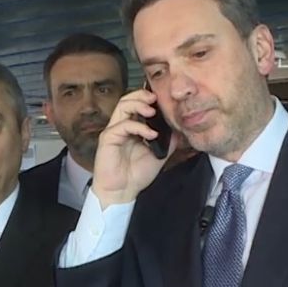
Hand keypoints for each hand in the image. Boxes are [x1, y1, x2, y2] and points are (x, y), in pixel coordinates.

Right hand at [91, 89, 170, 207]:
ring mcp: (114, 131)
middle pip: (128, 99)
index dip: (148, 98)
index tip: (162, 98)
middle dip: (142, 95)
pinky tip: (150, 135)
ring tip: (152, 111)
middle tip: (155, 97)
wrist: (122, 192)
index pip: (138, 104)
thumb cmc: (136, 175)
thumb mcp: (160, 155)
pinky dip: (139, 127)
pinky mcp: (108, 138)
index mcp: (132, 127)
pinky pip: (122, 125)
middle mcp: (122, 126)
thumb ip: (169, 141)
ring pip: (122, 106)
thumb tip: (179, 129)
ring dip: (139, 104)